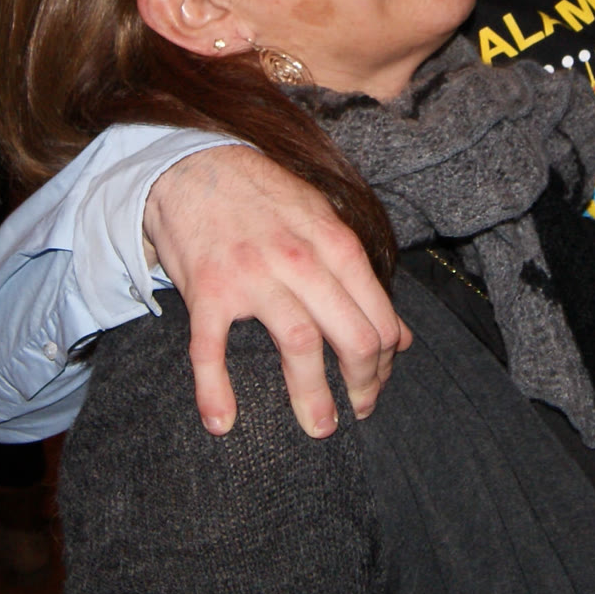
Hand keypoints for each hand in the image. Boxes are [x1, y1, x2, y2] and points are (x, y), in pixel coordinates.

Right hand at [145, 146, 409, 438]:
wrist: (194, 166)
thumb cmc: (266, 200)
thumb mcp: (325, 225)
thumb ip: (362, 280)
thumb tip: (400, 338)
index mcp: (336, 245)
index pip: (378, 316)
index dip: (385, 359)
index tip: (378, 381)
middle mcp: (301, 261)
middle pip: (351, 335)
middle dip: (364, 383)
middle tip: (361, 411)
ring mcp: (253, 276)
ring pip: (299, 345)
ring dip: (312, 395)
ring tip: (322, 427)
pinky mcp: (207, 291)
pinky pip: (211, 350)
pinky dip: (215, 390)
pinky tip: (223, 422)